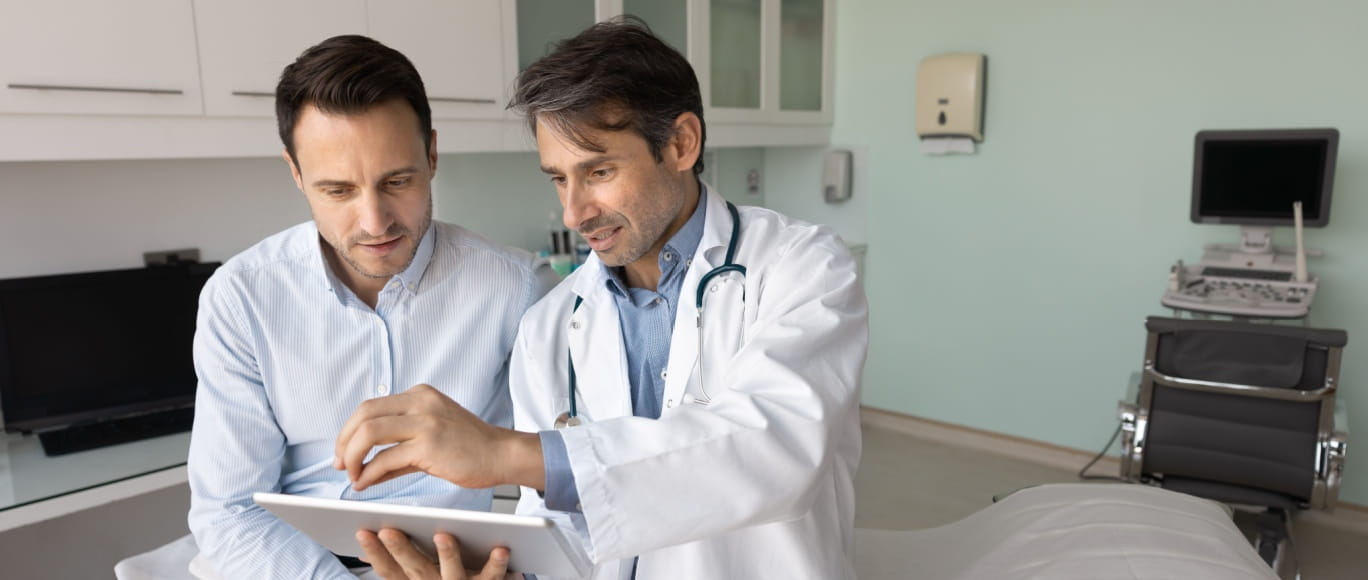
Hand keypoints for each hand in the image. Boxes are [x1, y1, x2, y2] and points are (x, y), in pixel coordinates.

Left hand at [334, 384, 544, 490]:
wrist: (501, 454)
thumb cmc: (469, 447)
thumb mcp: (431, 435)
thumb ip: (398, 446)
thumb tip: (365, 467)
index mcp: (419, 395)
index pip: (370, 406)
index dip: (349, 430)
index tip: (342, 451)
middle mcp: (420, 402)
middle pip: (363, 414)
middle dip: (344, 441)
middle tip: (340, 463)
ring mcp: (425, 422)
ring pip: (369, 433)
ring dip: (352, 456)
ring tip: (351, 474)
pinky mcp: (429, 445)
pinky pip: (386, 458)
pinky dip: (369, 473)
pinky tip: (365, 483)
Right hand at [358, 528, 513, 579]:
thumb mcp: (416, 579)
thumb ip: (397, 566)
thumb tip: (362, 553)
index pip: (389, 571)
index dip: (374, 553)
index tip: (361, 531)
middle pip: (415, 569)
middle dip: (401, 550)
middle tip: (388, 530)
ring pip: (452, 573)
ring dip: (448, 554)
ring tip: (443, 535)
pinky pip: (492, 575)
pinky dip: (496, 563)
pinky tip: (500, 548)